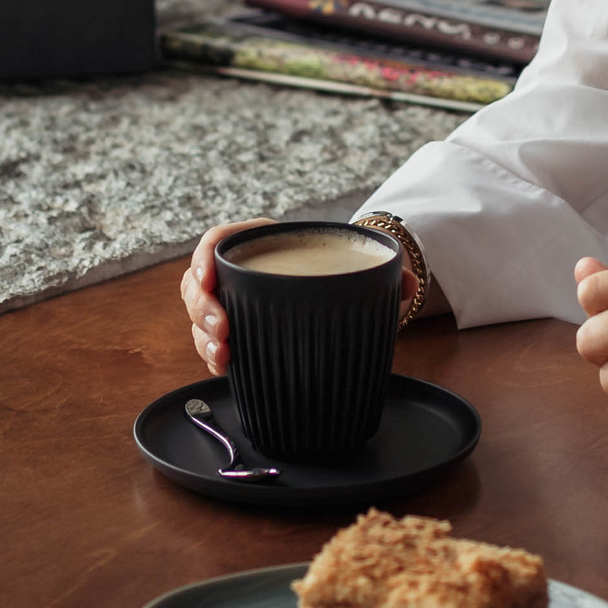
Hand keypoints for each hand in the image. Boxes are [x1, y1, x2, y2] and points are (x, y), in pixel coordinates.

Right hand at [179, 219, 429, 374]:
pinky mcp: (237, 331)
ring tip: (224, 355)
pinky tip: (225, 367)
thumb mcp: (356, 266)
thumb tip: (408, 282)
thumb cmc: (339, 270)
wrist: (340, 290)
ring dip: (203, 337)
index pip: (217, 240)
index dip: (203, 257)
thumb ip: (384, 271)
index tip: (207, 277)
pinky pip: (210, 342)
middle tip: (224, 330)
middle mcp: (240, 271)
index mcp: (261, 242)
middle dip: (202, 308)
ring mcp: (234, 302)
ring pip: (200, 315)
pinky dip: (211, 355)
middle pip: (199, 283)